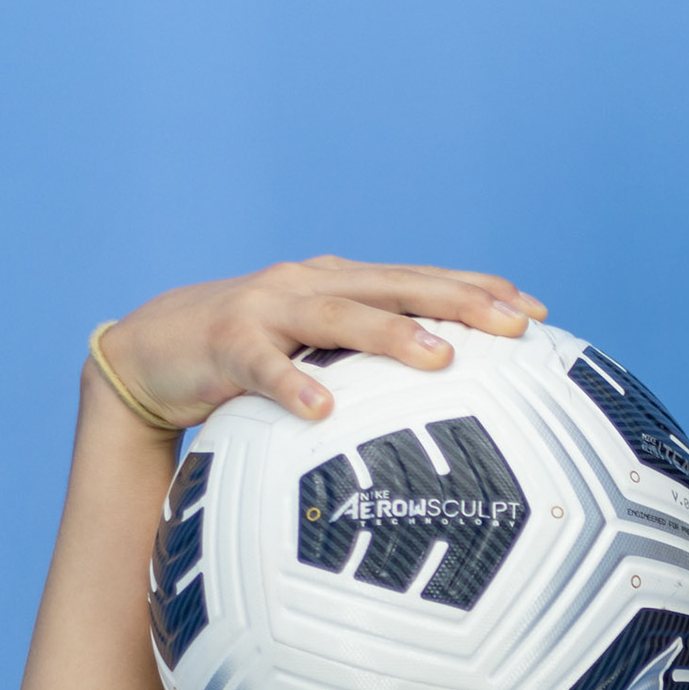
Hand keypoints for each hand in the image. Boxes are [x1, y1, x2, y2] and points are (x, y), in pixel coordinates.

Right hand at [94, 255, 547, 429]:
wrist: (151, 351)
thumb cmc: (254, 356)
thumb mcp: (322, 349)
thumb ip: (375, 360)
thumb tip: (452, 397)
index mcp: (345, 284)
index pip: (424, 280)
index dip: (479, 290)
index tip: (537, 312)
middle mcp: (313, 284)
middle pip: (399, 286)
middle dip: (461, 302)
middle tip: (514, 324)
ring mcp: (269, 308)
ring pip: (340, 315)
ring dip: (392, 335)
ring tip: (440, 358)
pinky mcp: (227, 345)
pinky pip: (263, 368)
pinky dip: (292, 384)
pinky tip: (321, 410)